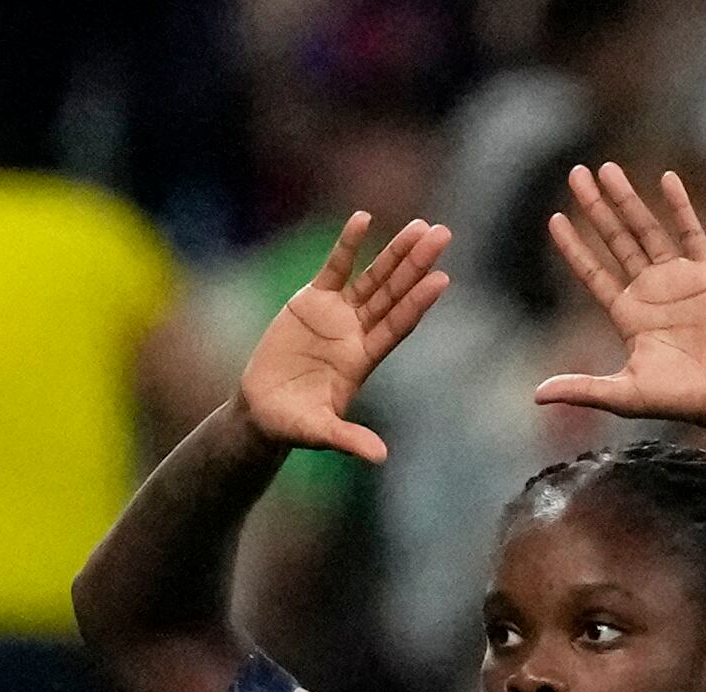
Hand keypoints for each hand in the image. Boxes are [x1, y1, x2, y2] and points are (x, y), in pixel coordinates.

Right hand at [235, 212, 452, 461]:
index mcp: (364, 359)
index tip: (440, 280)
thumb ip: (348, 439)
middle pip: (393, 293)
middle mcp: (358, 332)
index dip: (417, 303)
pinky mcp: (312, 300)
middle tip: (443, 235)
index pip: (397, 325)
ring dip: (395, 252)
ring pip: (373, 277)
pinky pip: (335, 267)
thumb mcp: (320, 431)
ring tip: (420, 226)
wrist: (262, 409)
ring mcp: (338, 313)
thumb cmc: (293, 424)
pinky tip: (363, 219)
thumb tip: (380, 457)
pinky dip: (348, 244)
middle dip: (416, 265)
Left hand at [537, 164, 705, 426]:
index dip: (573, 247)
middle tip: (575, 174)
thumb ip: (581, 388)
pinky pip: (691, 232)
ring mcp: (678, 278)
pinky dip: (679, 206)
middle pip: (614, 239)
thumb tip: (537, 396)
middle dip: (594, 208)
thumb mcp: (623, 394)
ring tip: (607, 169)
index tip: (554, 218)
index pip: (592, 272)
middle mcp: (649, 290)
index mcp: (627, 314)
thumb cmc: (679, 397)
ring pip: (646, 229)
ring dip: (627, 199)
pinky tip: (666, 179)